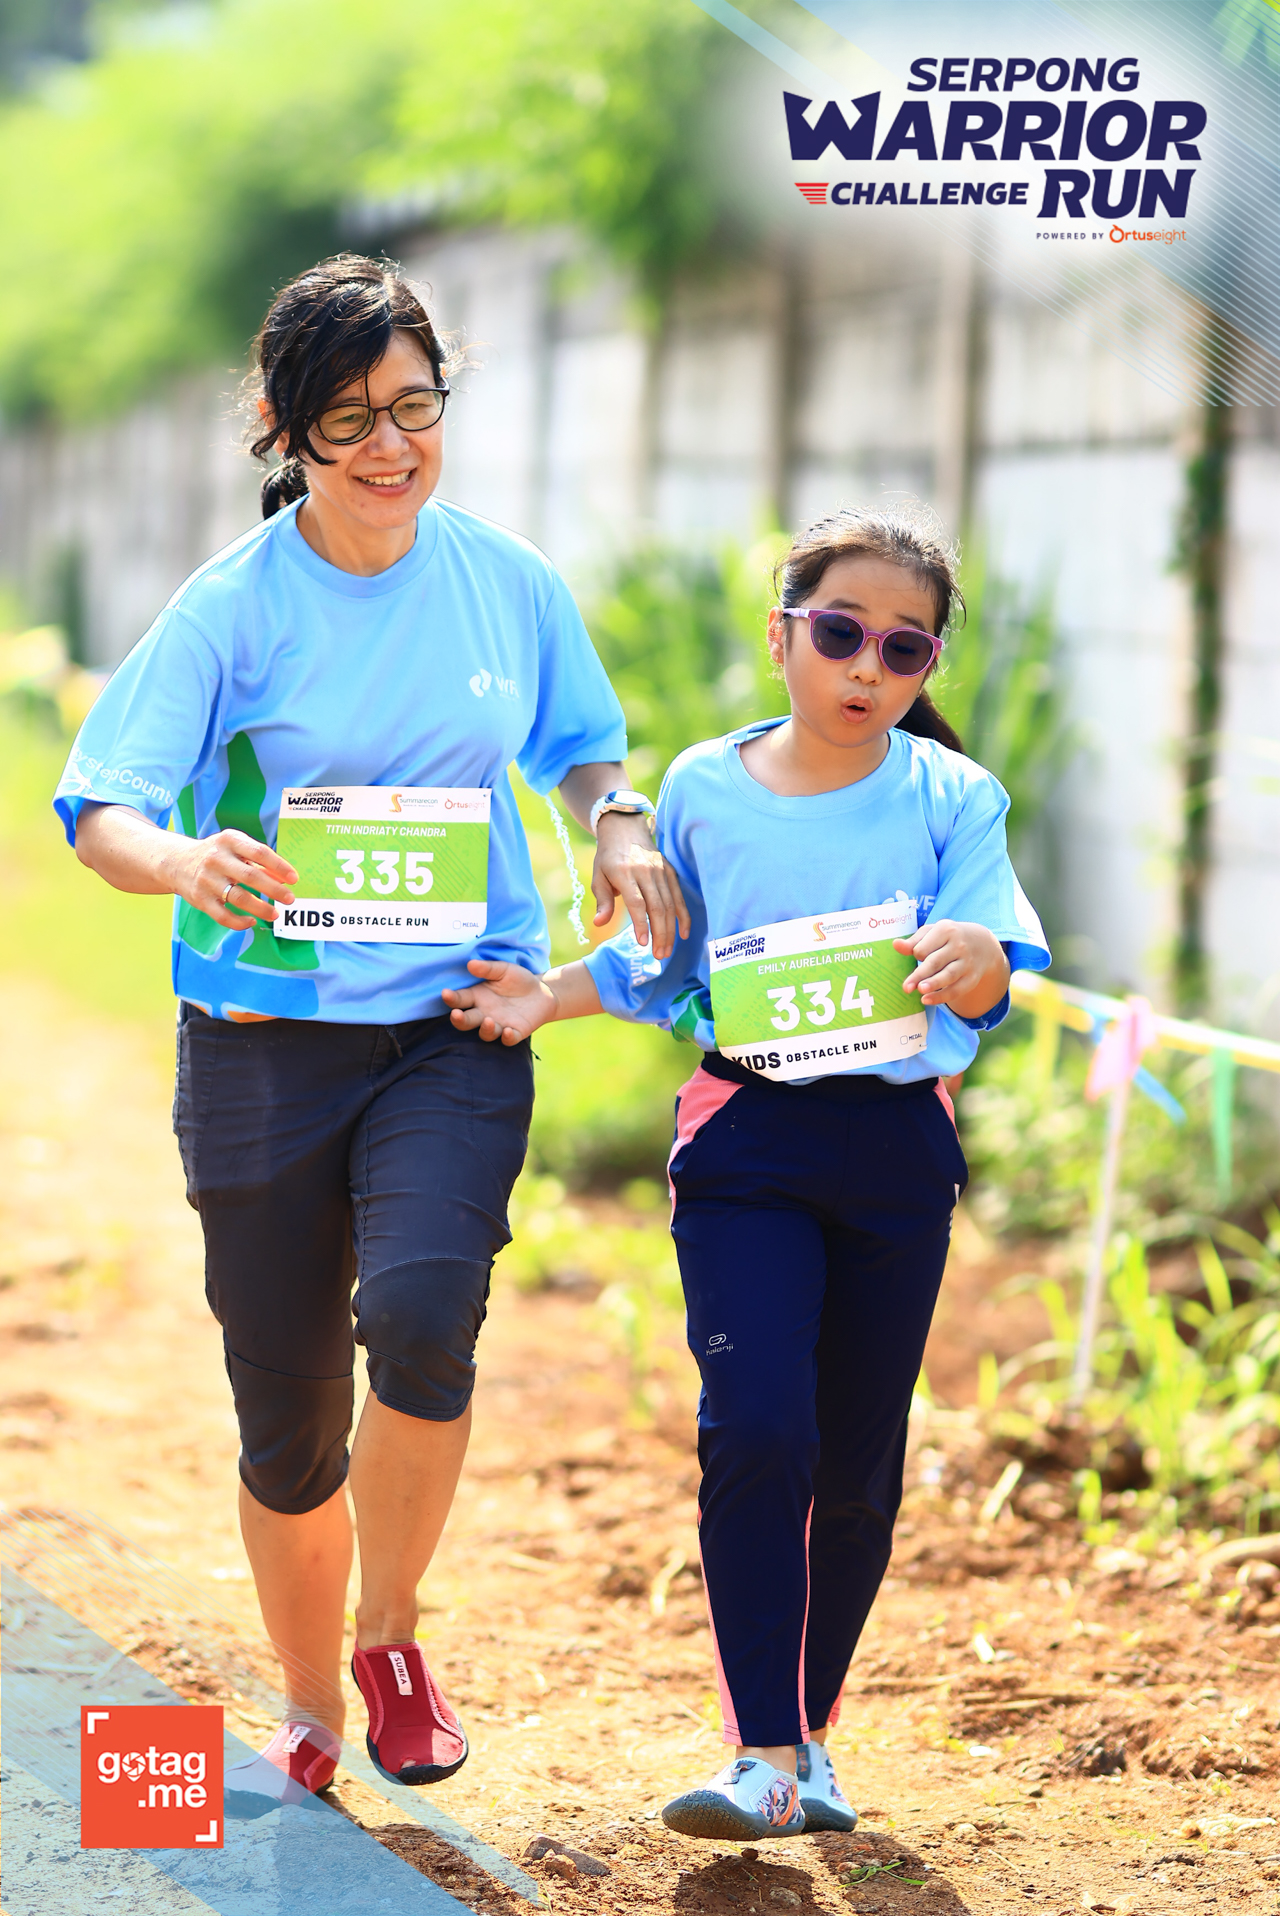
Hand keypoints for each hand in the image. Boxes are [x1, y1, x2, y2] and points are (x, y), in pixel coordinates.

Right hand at [176, 829, 297, 928]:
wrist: (176, 862)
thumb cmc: (217, 855)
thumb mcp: (236, 848)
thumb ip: (260, 861)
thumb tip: (286, 880)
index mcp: (229, 841)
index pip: (259, 852)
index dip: (279, 866)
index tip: (294, 879)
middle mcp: (216, 859)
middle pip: (251, 876)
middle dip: (274, 890)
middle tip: (290, 899)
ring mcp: (207, 880)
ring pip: (238, 898)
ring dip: (260, 908)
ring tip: (275, 914)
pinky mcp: (200, 899)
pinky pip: (223, 916)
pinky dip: (239, 922)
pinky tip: (252, 921)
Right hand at [443, 958, 559, 1044]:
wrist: (542, 992)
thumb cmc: (518, 980)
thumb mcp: (504, 970)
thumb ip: (488, 969)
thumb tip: (470, 964)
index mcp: (477, 997)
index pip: (459, 1000)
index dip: (451, 998)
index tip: (445, 993)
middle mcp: (484, 1013)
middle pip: (466, 1021)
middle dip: (459, 1020)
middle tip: (456, 1014)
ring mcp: (498, 1024)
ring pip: (485, 1033)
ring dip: (484, 1029)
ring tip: (488, 1021)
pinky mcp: (514, 1033)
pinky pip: (508, 1039)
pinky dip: (507, 1037)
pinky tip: (507, 1031)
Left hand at [592, 812, 689, 958]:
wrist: (625, 829)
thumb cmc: (608, 857)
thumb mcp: (598, 877)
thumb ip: (602, 901)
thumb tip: (599, 924)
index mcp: (625, 872)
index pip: (637, 902)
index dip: (641, 924)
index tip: (643, 943)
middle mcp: (646, 871)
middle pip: (657, 907)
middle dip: (660, 933)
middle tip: (659, 955)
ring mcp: (660, 871)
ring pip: (670, 905)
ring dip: (670, 930)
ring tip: (666, 950)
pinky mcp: (670, 872)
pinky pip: (678, 897)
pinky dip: (683, 916)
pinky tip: (683, 933)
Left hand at [894, 920, 1009, 1018]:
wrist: (981, 943)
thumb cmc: (948, 938)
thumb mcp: (932, 933)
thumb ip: (913, 941)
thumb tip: (895, 945)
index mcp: (946, 930)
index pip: (925, 947)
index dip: (917, 954)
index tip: (917, 956)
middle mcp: (958, 946)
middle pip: (936, 962)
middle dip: (920, 975)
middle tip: (906, 987)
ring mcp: (967, 962)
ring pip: (949, 975)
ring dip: (934, 984)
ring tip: (920, 991)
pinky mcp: (972, 977)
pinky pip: (957, 989)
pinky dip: (942, 996)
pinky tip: (927, 1000)